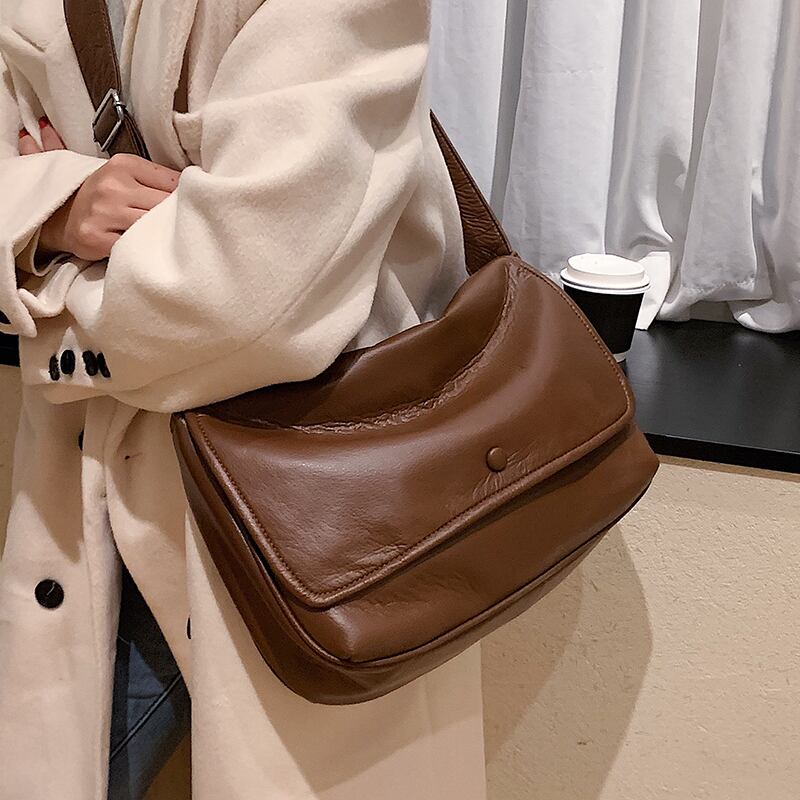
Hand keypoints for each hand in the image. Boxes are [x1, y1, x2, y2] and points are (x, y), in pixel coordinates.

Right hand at [20, 117, 180, 260]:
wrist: (63, 214)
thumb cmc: (107, 196)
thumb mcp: (128, 175)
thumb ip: (159, 180)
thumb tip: (199, 190)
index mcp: (124, 164)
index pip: (173, 182)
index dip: (185, 198)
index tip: (191, 207)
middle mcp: (112, 186)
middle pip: (164, 206)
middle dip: (176, 217)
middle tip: (183, 226)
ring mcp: (102, 212)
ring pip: (151, 226)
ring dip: (162, 235)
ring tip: (165, 238)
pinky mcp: (95, 237)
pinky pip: (133, 246)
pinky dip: (143, 250)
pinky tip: (145, 248)